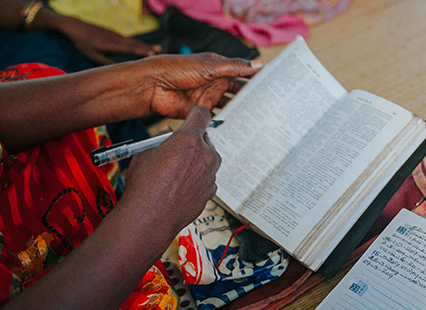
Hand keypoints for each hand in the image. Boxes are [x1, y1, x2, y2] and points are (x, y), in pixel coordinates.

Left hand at [59, 16, 160, 64]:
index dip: (140, 51)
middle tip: (159, 51)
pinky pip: (128, 39)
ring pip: (132, 41)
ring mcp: (115, 34)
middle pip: (134, 43)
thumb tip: (118, 69)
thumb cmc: (83, 43)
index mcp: (110, 44)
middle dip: (147, 47)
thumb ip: (106, 62)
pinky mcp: (113, 33)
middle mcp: (115, 38)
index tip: (152, 55)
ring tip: (156, 48)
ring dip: (144, 45)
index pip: (128, 48)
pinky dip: (136, 43)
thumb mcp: (92, 55)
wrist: (76, 27)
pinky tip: (141, 45)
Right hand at [121, 106, 220, 233]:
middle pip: (206, 139)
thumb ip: (160, 139)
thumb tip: (166, 134)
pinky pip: (207, 178)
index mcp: (188, 139)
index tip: (193, 114)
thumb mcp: (145, 153)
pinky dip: (198, 178)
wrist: (150, 218)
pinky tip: (181, 186)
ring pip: (208, 160)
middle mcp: (205, 155)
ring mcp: (210, 175)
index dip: (195, 112)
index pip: (201, 114)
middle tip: (177, 148)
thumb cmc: (144, 187)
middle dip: (194, 140)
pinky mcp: (211, 192)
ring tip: (176, 170)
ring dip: (197, 160)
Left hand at [143, 53, 262, 117]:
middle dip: (251, 100)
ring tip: (256, 121)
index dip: (256, 80)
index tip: (273, 86)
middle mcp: (215, 84)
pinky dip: (224, 124)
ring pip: (228, 108)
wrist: (153, 85)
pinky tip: (236, 128)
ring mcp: (208, 99)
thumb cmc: (178, 68)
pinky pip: (215, 120)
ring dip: (238, 113)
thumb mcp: (210, 66)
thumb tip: (259, 65)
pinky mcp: (200, 113)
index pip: (242, 75)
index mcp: (219, 69)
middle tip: (268, 108)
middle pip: (238, 94)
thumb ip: (234, 68)